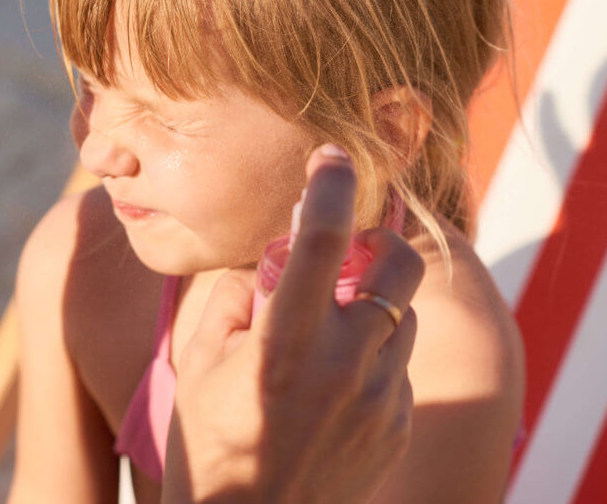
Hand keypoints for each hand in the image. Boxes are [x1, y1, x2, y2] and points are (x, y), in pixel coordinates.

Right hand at [163, 145, 424, 502]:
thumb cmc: (209, 448)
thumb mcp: (200, 365)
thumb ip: (236, 298)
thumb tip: (271, 258)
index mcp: (287, 343)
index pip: (323, 239)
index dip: (332, 185)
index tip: (332, 158)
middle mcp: (347, 365)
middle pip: (401, 265)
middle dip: (381, 242)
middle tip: (352, 253)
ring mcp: (382, 399)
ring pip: (407, 318)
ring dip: (375, 309)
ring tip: (330, 340)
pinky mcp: (399, 427)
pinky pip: (400, 371)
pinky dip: (374, 363)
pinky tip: (335, 394)